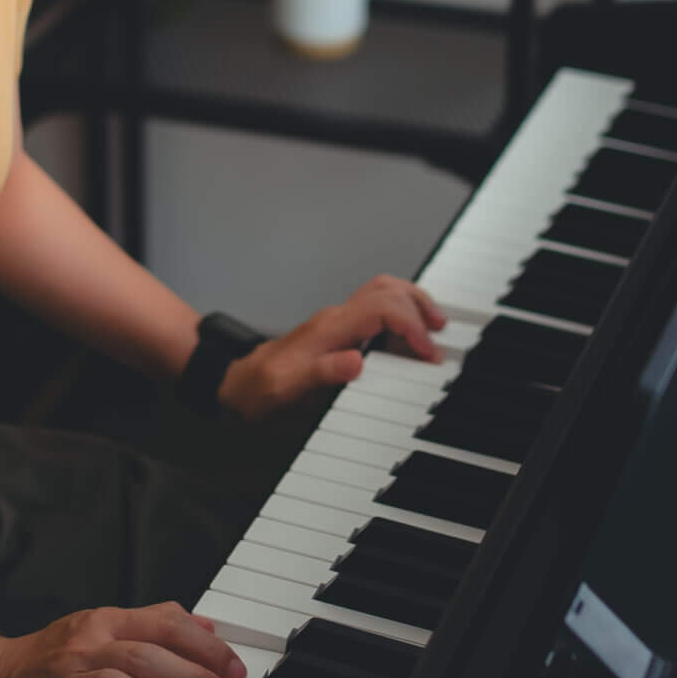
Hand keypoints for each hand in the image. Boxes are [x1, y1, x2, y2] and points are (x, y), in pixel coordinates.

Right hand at [0, 602, 246, 677]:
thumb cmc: (56, 656)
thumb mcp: (103, 626)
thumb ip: (154, 622)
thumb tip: (207, 625)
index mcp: (105, 622)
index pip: (163, 625)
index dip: (203, 646)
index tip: (233, 668)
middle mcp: (86, 647)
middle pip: (144, 656)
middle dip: (189, 676)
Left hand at [219, 274, 447, 421]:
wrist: (236, 382)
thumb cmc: (260, 387)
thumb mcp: (286, 387)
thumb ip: (323, 373)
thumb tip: (357, 362)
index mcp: (329, 329)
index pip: (381, 310)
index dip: (411, 326)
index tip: (427, 352)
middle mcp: (335, 319)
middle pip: (386, 290)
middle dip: (419, 306)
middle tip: (440, 330)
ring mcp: (336, 321)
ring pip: (381, 293)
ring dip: (411, 304)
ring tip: (432, 325)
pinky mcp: (337, 330)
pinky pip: (374, 309)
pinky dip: (399, 314)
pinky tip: (406, 334)